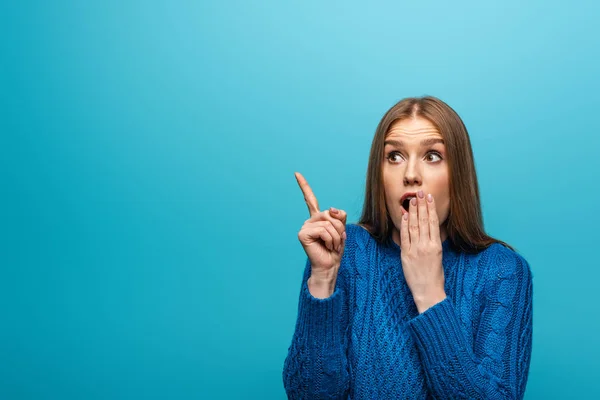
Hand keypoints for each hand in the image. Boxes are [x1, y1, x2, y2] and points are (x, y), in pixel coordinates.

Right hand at [295, 172, 346, 294]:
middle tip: (336, 241)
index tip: (296, 173)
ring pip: (328, 223)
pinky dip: (330, 239)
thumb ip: (339, 216)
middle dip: (339, 228)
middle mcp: (309, 220)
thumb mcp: (342, 229)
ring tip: (331, 245)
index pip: (310, 199)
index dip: (303, 186)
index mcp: (317, 218)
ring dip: (336, 236)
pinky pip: (323, 230)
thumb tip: (330, 209)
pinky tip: (326, 246)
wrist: (330, 265)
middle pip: (329, 214)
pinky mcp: (303, 234)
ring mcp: (305, 226)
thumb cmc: (335, 249)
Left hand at [400, 190, 445, 312]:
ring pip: (414, 226)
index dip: (431, 209)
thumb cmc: (435, 276)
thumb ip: (433, 243)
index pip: (433, 223)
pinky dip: (404, 225)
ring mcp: (415, 250)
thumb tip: (428, 230)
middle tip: (420, 193)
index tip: (429, 198)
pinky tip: (405, 216)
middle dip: (421, 205)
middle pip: (424, 221)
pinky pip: (404, 237)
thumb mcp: (438, 257)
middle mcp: (426, 246)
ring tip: (412, 200)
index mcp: (436, 246)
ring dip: (413, 212)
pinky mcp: (406, 255)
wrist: (428, 292)